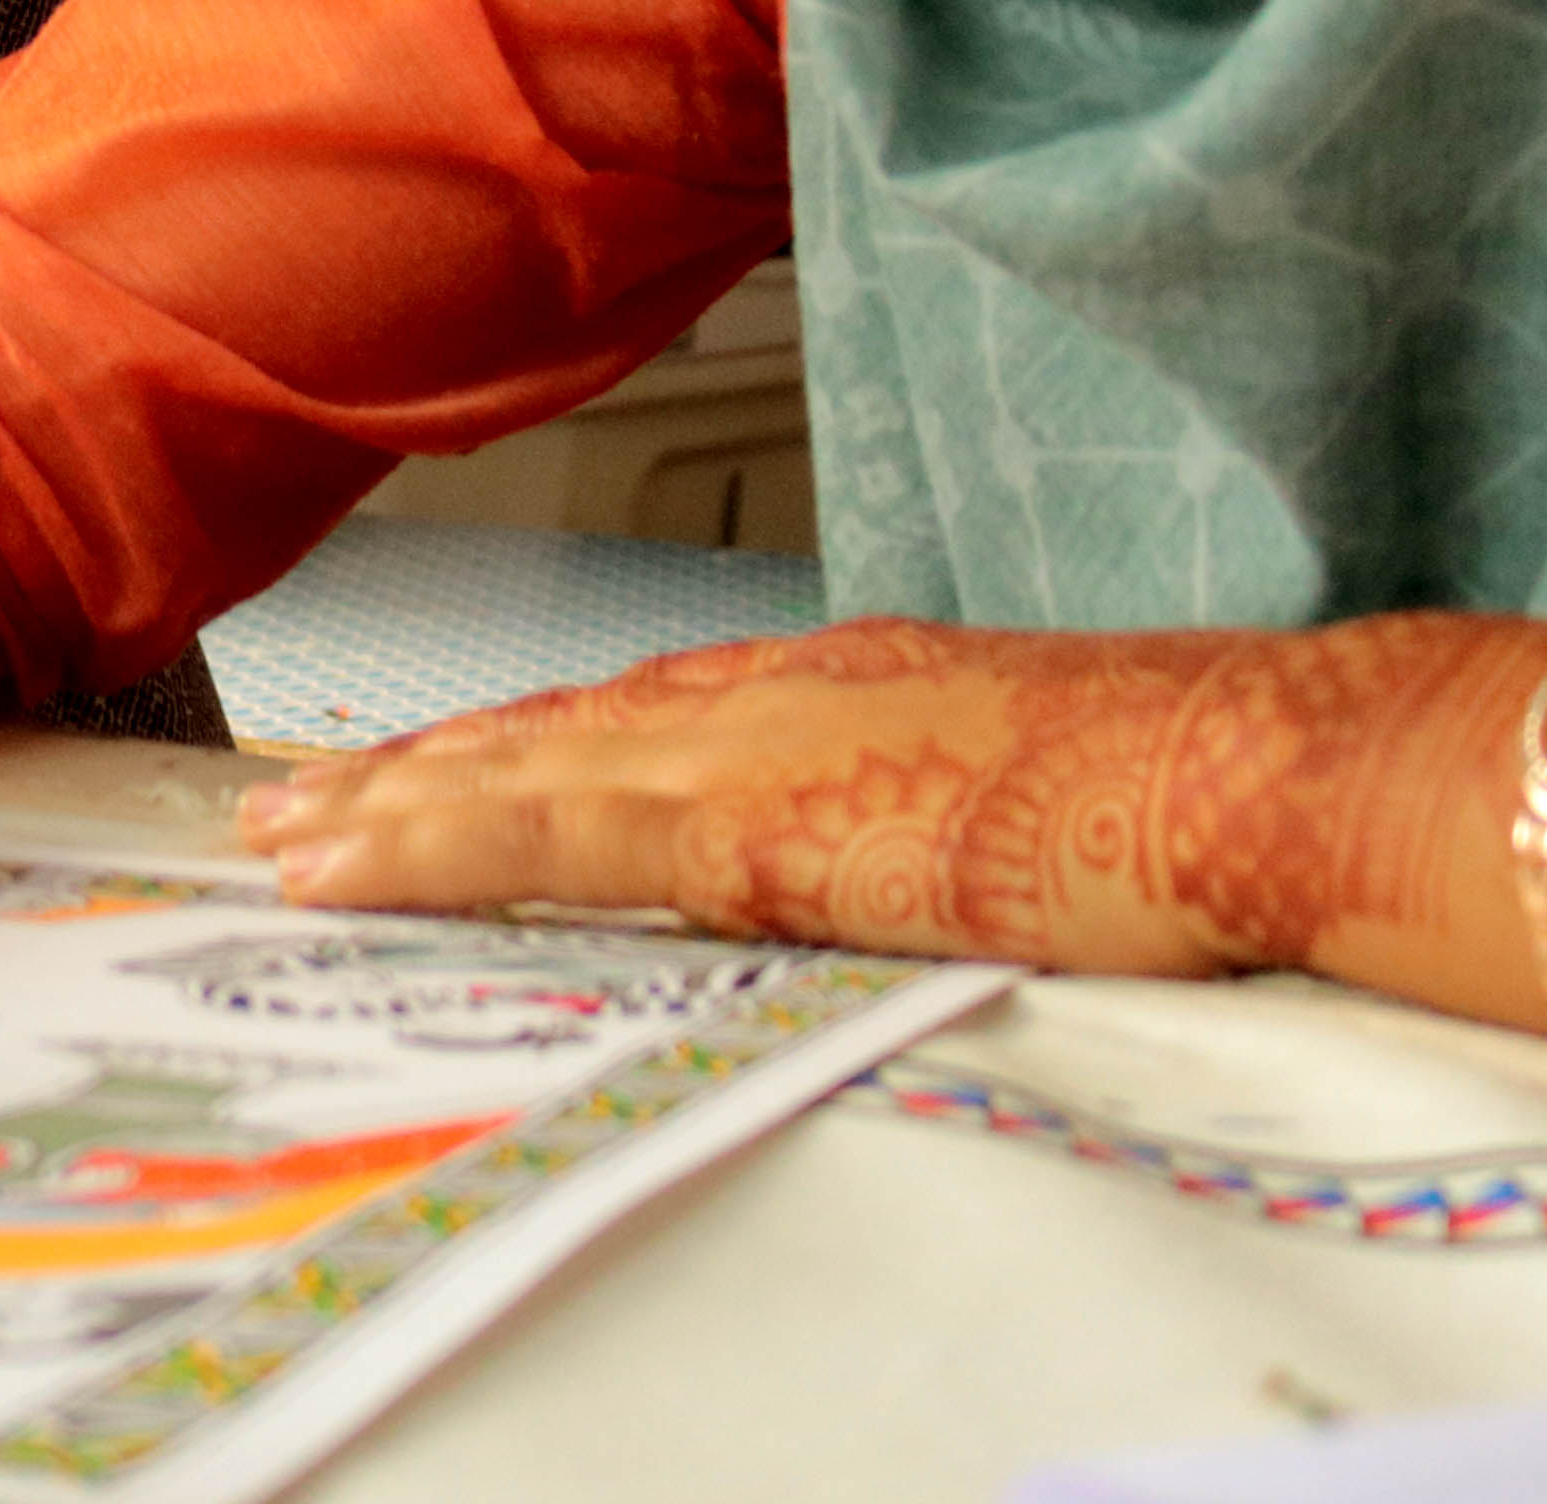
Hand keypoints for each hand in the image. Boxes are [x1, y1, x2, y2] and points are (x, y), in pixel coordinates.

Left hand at [235, 611, 1546, 980]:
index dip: (545, 743)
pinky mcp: (747, 812)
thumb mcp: (1055, 792)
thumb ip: (968, 810)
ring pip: (525, 766)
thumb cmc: (1208, 788)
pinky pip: (546, 826)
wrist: (1263, 765)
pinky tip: (343, 863)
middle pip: (565, 727)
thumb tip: (952, 853)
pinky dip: (431, 841)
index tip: (455, 767)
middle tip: (300, 801)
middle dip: (430, 768)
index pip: (659, 714)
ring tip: (282, 838)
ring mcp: (758, 739)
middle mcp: (786, 688)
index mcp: (857, 684)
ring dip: (395, 803)